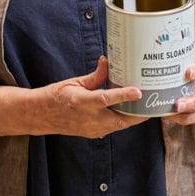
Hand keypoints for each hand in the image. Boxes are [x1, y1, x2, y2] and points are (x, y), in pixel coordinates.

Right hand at [0, 56, 147, 139]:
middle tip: (153, 102)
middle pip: (119, 119)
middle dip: (138, 113)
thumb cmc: (57, 96)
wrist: (41, 116)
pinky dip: (124, 120)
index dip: (123, 96)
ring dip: (133, 117)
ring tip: (148, 106)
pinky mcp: (93, 134)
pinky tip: (133, 112)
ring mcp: (91, 129)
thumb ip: (96, 75)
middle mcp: (87, 118)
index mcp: (80, 102)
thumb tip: (109, 61)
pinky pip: (114, 128)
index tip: (139, 91)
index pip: (105, 99)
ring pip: (119, 125)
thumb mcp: (74, 81)